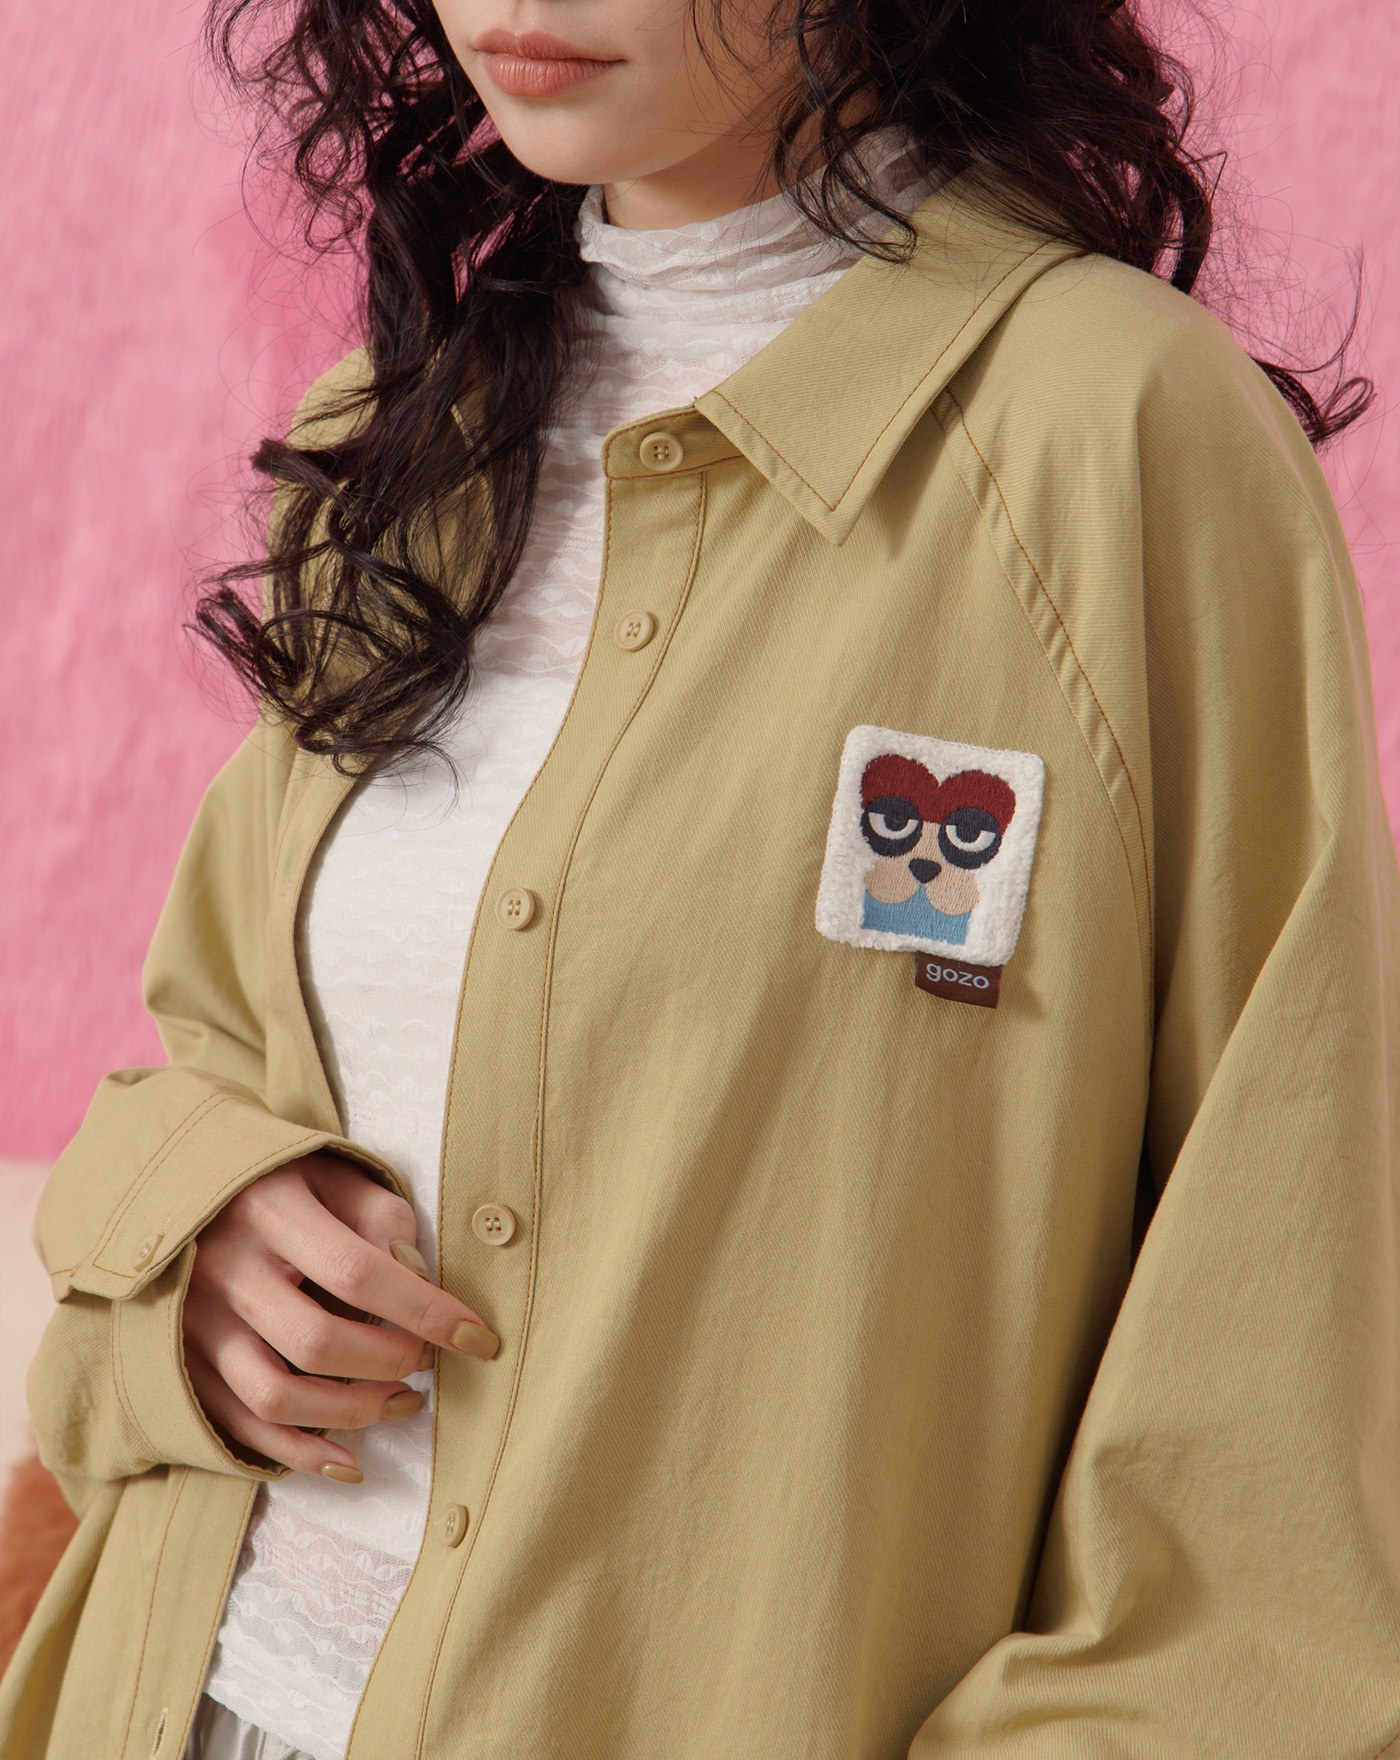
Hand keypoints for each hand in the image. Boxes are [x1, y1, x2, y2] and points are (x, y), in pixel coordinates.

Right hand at [181, 1150, 498, 1480]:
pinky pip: (238, 1426)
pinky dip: (297, 1454)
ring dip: (351, 1413)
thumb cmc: (282, 1178)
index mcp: (270, 1211)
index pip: (357, 1272)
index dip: (423, 1311)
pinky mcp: (183, 1361)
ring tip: (402, 1402)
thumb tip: (421, 1280)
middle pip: (316, 1342)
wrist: (182, 1183)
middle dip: (390, 1362)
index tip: (476, 1337)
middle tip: (426, 1361)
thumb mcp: (335, 1171)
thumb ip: (383, 1217)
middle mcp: (226, 1270)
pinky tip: (349, 1462)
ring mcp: (196, 1322)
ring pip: (274, 1396)